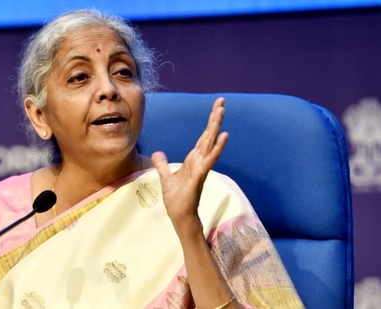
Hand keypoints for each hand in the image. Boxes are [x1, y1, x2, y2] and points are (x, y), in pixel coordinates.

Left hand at [151, 97, 228, 226]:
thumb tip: (157, 153)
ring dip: (216, 127)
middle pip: (208, 135)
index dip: (209, 122)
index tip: (216, 106)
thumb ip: (162, 164)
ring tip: (222, 112)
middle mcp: (200, 161)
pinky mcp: (200, 176)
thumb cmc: (176, 198)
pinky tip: (223, 136)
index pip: (203, 136)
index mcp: (194, 159)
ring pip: (210, 143)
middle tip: (222, 101)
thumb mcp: (165, 177)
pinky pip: (209, 159)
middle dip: (214, 118)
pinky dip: (217, 148)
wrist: (179, 215)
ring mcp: (201, 167)